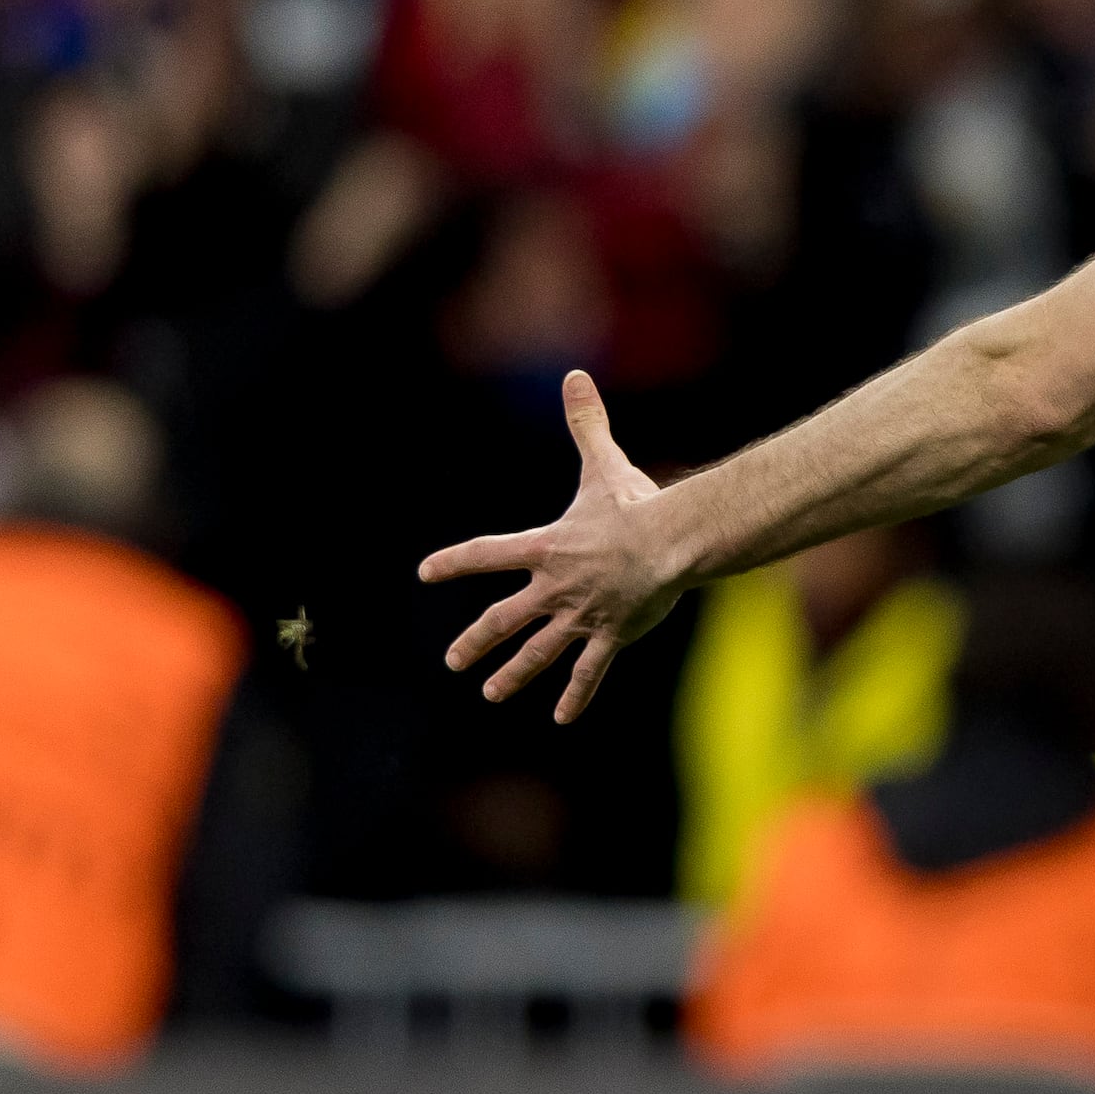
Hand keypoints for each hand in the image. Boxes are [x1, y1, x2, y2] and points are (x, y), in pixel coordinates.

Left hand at [419, 370, 687, 723]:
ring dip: (513, 674)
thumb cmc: (637, 503)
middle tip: (454, 661)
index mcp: (546, 548)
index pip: (487, 554)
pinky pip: (588, 672)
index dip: (455, 562)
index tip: (425, 573)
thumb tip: (575, 375)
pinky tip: (560, 718)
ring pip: (538, 652)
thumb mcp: (604, 464)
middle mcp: (554, 588)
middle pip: (505, 619)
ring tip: (491, 692)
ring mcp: (580, 616)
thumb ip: (586, 424)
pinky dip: (574, 695)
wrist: (669, 542)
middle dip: (477, 641)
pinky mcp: (610, 636)